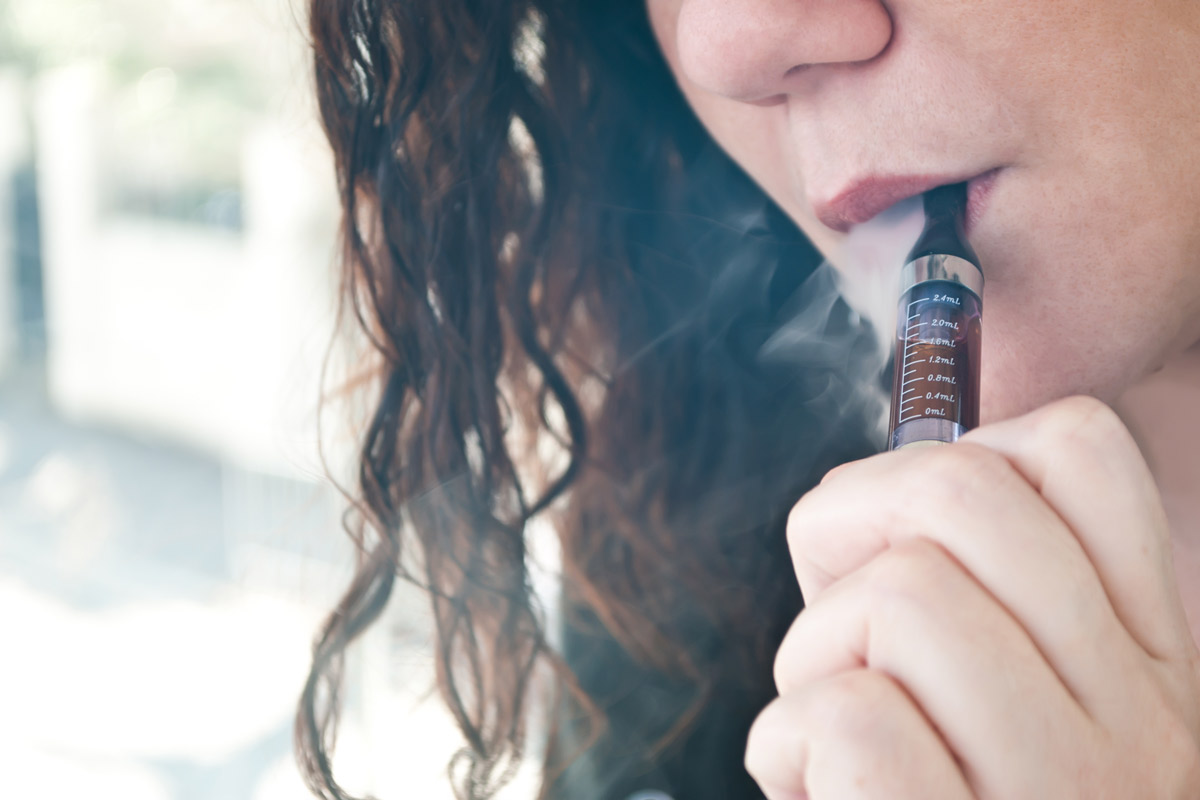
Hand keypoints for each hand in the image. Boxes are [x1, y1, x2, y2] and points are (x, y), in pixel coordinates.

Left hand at [745, 396, 1199, 798]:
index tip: (910, 538)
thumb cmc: (937, 796)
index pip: (1082, 449)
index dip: (959, 455)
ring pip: (896, 598)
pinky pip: (849, 720)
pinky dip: (792, 741)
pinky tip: (817, 790)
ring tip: (830, 729)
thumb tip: (857, 499)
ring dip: (814, 655)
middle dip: (848, 526)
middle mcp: (1138, 720)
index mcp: (1147, 660)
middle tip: (840, 616)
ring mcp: (1064, 793)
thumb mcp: (998, 696)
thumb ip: (959, 595)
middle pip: (959, 491)